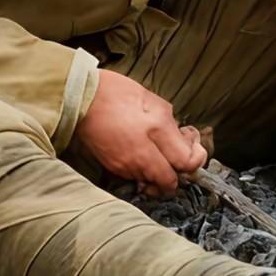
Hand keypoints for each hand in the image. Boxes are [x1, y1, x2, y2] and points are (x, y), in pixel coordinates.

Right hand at [73, 70, 207, 195]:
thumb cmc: (116, 92)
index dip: (196, 158)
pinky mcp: (114, 168)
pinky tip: (141, 150)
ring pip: (153, 181)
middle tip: (178, 154)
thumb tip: (182, 139)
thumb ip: (171, 124)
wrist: (79, 97)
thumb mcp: (152, 100)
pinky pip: (137, 176)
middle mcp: (142, 154)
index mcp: (156, 130)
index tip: (193, 146)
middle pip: (170, 182)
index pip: (186, 163)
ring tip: (157, 150)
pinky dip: (144, 169)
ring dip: (160, 171)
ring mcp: (126, 165)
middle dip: (178, 171)